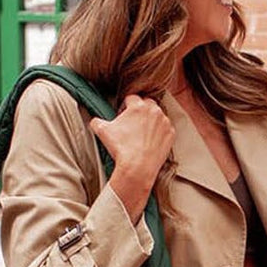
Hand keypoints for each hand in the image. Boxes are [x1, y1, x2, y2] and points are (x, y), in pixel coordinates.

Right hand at [91, 95, 175, 220]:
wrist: (138, 168)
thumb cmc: (122, 149)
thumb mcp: (102, 131)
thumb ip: (97, 121)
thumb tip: (95, 121)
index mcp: (138, 106)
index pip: (131, 98)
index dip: (125, 106)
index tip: (123, 114)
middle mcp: (154, 111)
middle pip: (147, 104)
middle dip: (140, 111)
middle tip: (133, 123)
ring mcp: (164, 123)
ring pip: (157, 116)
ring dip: (150, 121)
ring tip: (141, 133)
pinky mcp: (170, 134)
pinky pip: (165, 129)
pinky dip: (159, 133)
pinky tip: (150, 141)